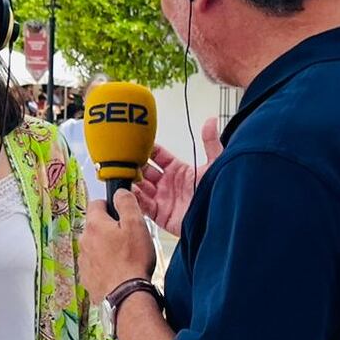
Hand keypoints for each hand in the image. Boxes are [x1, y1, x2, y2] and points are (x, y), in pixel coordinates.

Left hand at [80, 187, 155, 306]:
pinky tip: (119, 270)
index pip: (96, 203)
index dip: (110, 206)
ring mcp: (84, 260)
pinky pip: (95, 264)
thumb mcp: (136, 224)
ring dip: (106, 247)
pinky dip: (104, 264)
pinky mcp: (87, 277)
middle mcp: (84, 241)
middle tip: (128, 238)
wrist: (126, 295)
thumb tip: (120, 192)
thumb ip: (126, 203)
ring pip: (95, 245)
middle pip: (96, 226)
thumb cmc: (132, 262)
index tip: (121, 213)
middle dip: (110, 228)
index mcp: (94, 225)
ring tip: (125, 257)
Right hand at [132, 118, 223, 236]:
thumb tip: (211, 121)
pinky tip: (128, 191)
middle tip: (125, 159)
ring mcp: (163, 199)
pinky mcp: (160, 214)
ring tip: (122, 174)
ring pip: (140, 186)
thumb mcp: (214, 165)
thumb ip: (210, 143)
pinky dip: (133, 198)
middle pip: (145, 170)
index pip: (158, 155)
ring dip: (131, 181)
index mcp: (179, 171)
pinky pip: (141, 205)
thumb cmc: (217, 193)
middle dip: (135, 164)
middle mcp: (169, 184)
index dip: (148, 149)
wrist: (216, 218)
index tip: (137, 142)